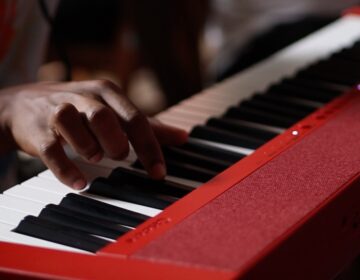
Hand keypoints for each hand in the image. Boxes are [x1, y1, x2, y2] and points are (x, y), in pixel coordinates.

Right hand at [0, 80, 187, 188]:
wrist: (25, 104)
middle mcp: (84, 97)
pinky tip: (79, 182)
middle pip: (105, 119)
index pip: (135, 119)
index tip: (159, 172)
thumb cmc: (80, 108)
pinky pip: (52, 150)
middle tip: (117, 156)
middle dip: (117, 144)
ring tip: (95, 157)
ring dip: (90, 148)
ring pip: (74, 124)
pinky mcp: (38, 131)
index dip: (149, 148)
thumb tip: (183, 137)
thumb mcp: (115, 110)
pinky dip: (67, 170)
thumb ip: (149, 126)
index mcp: (107, 92)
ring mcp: (57, 111)